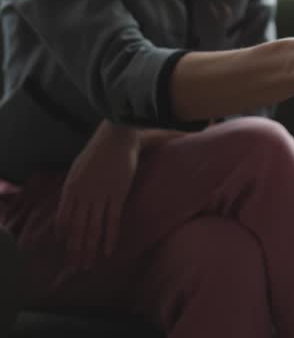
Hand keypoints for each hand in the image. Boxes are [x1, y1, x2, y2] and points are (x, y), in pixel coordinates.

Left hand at [55, 121, 139, 271]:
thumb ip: (74, 188)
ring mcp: (100, 196)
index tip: (65, 252)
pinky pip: (112, 221)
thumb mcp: (78, 169)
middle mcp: (83, 195)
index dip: (64, 238)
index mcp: (71, 188)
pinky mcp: (118, 195)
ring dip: (90, 249)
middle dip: (75, 250)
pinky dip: (109, 238)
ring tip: (89, 265)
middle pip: (77, 229)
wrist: (117, 137)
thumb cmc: (98, 151)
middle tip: (76, 268)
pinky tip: (108, 251)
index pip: (64, 220)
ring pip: (93, 229)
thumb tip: (72, 205)